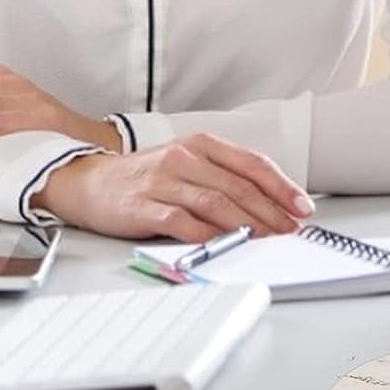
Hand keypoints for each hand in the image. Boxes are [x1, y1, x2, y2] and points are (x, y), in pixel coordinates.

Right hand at [28, 132, 315, 241]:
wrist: (87, 181)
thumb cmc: (144, 177)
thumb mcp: (186, 164)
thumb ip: (222, 179)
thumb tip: (269, 206)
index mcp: (199, 145)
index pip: (251, 163)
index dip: (281, 186)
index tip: (302, 207)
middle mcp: (182, 158)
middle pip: (238, 186)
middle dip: (272, 212)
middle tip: (292, 232)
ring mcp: (162, 181)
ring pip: (215, 203)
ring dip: (247, 225)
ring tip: (268, 242)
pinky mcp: (143, 206)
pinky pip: (181, 222)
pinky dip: (207, 235)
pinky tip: (224, 245)